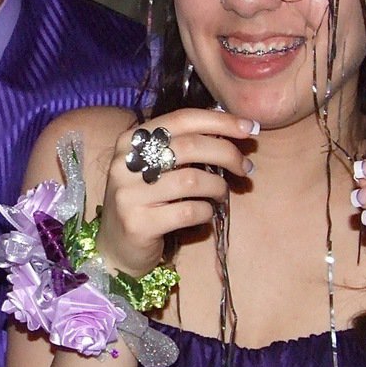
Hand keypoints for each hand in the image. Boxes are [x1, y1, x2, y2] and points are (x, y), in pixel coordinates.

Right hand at [96, 108, 255, 276]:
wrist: (116, 247)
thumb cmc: (146, 201)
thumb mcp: (155, 167)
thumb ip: (183, 147)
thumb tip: (233, 130)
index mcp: (131, 140)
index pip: (181, 119)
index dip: (219, 121)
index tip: (249, 128)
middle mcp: (125, 163)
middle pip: (189, 146)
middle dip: (227, 154)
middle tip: (246, 168)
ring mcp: (128, 194)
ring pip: (191, 180)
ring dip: (218, 187)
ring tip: (222, 194)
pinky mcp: (138, 224)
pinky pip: (188, 212)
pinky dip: (206, 212)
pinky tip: (206, 214)